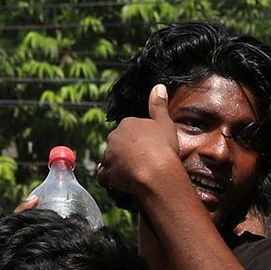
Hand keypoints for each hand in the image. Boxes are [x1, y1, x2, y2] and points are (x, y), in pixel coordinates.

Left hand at [96, 83, 190, 208]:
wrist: (156, 171)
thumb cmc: (163, 146)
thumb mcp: (165, 122)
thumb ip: (159, 105)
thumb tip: (158, 86)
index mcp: (127, 123)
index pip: (129, 129)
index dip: (139, 139)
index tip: (148, 147)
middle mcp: (114, 137)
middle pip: (118, 143)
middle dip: (126, 151)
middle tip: (142, 160)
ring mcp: (109, 156)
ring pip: (110, 159)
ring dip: (117, 165)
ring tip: (133, 173)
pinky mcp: (108, 173)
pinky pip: (105, 176)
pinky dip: (109, 179)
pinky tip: (119, 183)